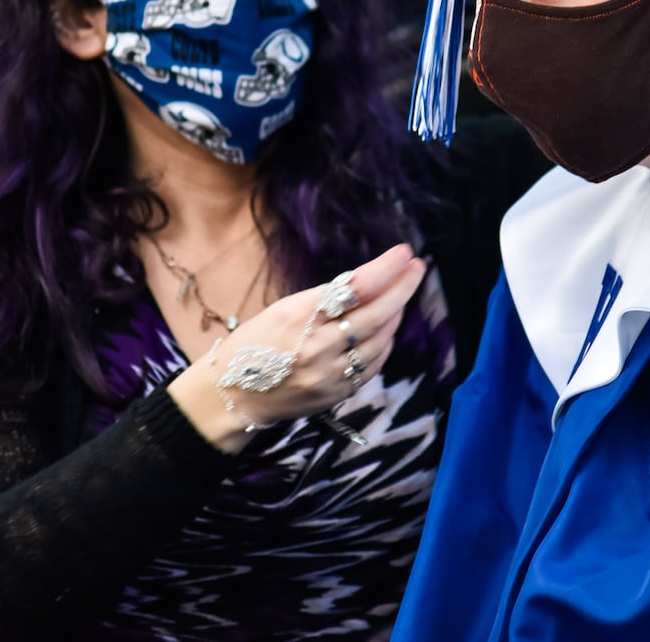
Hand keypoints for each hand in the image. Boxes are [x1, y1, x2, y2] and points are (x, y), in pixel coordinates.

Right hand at [217, 243, 423, 424]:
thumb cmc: (254, 343)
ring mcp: (329, 373)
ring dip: (395, 314)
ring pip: (380, 339)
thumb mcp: (282, 309)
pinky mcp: (336, 394)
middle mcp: (317, 346)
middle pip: (376, 312)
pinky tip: (386, 329)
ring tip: (399, 297)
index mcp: (298, 316)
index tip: (404, 253)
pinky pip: (372, 364)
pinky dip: (383, 343)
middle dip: (402, 287)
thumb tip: (368, 283)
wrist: (233, 395)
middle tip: (417, 268)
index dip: (385, 269)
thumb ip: (325, 299)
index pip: (355, 287)